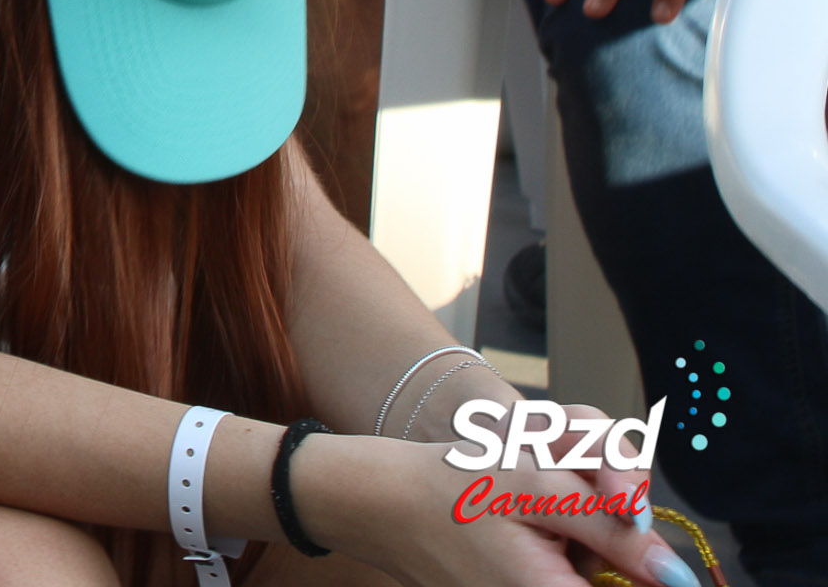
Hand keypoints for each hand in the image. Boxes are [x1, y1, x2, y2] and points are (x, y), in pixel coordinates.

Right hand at [300, 427, 691, 586]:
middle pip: (616, 577)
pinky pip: (561, 573)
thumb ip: (613, 529)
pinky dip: (557, 546)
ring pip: (590, 572)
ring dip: (584, 533)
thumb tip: (679, 575)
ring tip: (539, 491)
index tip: (621, 505)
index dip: (645, 559)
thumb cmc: (451, 488)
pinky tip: (523, 517)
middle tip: (572, 481)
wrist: (378, 503)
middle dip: (612, 531)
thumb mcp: (538, 487)